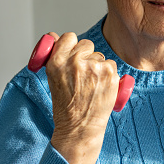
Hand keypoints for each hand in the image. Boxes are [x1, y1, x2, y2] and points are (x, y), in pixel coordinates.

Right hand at [45, 32, 118, 163]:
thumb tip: (54, 36)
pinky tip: (101, 87)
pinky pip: (111, 64)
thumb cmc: (65, 106)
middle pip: (86, 44)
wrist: (79, 128)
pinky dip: (108, 74)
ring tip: (91, 84)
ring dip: (97, 66)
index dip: (71, 45)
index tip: (73, 53)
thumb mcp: (52, 78)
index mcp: (57, 62)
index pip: (68, 37)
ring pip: (100, 56)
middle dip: (86, 55)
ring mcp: (94, 67)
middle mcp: (76, 62)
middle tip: (83, 73)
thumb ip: (55, 56)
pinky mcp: (110, 73)